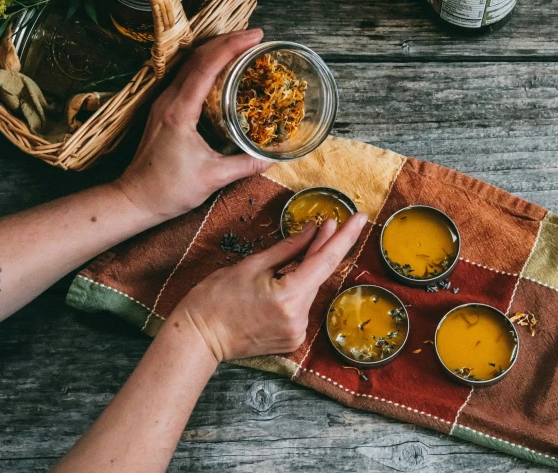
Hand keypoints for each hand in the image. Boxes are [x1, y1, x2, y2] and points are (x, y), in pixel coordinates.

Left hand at [115, 29, 269, 221]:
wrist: (135, 198)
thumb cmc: (169, 189)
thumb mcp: (214, 177)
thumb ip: (246, 164)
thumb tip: (273, 156)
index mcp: (180, 110)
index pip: (206, 65)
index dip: (232, 46)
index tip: (256, 37)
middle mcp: (169, 100)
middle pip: (197, 56)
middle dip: (227, 40)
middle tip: (254, 36)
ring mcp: (164, 103)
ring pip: (190, 63)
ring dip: (215, 50)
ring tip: (241, 46)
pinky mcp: (164, 110)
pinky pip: (187, 77)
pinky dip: (207, 66)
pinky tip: (222, 70)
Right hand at [173, 213, 368, 361]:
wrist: (198, 338)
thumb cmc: (215, 299)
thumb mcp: (252, 265)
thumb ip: (290, 248)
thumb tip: (316, 229)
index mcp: (288, 296)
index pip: (327, 260)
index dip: (345, 236)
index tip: (360, 218)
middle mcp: (298, 317)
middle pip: (319, 275)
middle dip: (322, 249)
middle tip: (324, 224)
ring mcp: (297, 332)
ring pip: (310, 290)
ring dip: (306, 271)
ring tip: (289, 258)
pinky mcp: (293, 340)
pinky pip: (302, 307)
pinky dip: (297, 291)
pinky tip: (280, 284)